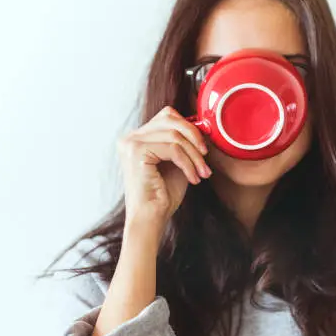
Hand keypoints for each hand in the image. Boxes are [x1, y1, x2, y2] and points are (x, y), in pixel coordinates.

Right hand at [117, 106, 211, 224]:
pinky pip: (173, 149)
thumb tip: (203, 125)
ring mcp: (131, 143)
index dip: (189, 127)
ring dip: (194, 155)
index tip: (203, 147)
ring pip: (174, 135)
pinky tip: (193, 178)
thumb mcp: (177, 162)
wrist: (150, 219)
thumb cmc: (163, 195)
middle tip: (205, 157)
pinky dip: (188, 164)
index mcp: (137, 138)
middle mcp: (130, 138)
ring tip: (202, 172)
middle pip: (170, 118)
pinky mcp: (136, 152)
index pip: (167, 116)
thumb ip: (183, 142)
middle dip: (194, 136)